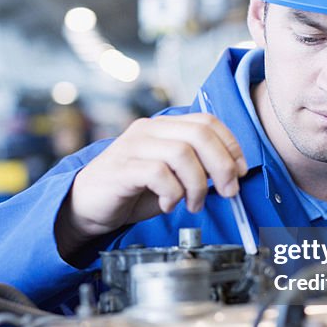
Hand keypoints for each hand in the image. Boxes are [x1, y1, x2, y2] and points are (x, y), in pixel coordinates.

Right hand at [56, 114, 247, 260]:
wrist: (86, 204)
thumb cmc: (131, 190)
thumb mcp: (170, 175)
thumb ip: (196, 167)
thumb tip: (233, 174)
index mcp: (163, 127)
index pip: (207, 121)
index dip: (231, 145)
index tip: (240, 171)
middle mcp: (148, 129)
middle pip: (199, 135)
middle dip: (222, 166)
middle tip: (228, 192)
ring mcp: (133, 147)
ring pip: (182, 153)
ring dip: (197, 185)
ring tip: (192, 204)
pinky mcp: (122, 168)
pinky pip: (159, 174)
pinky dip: (172, 193)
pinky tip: (168, 204)